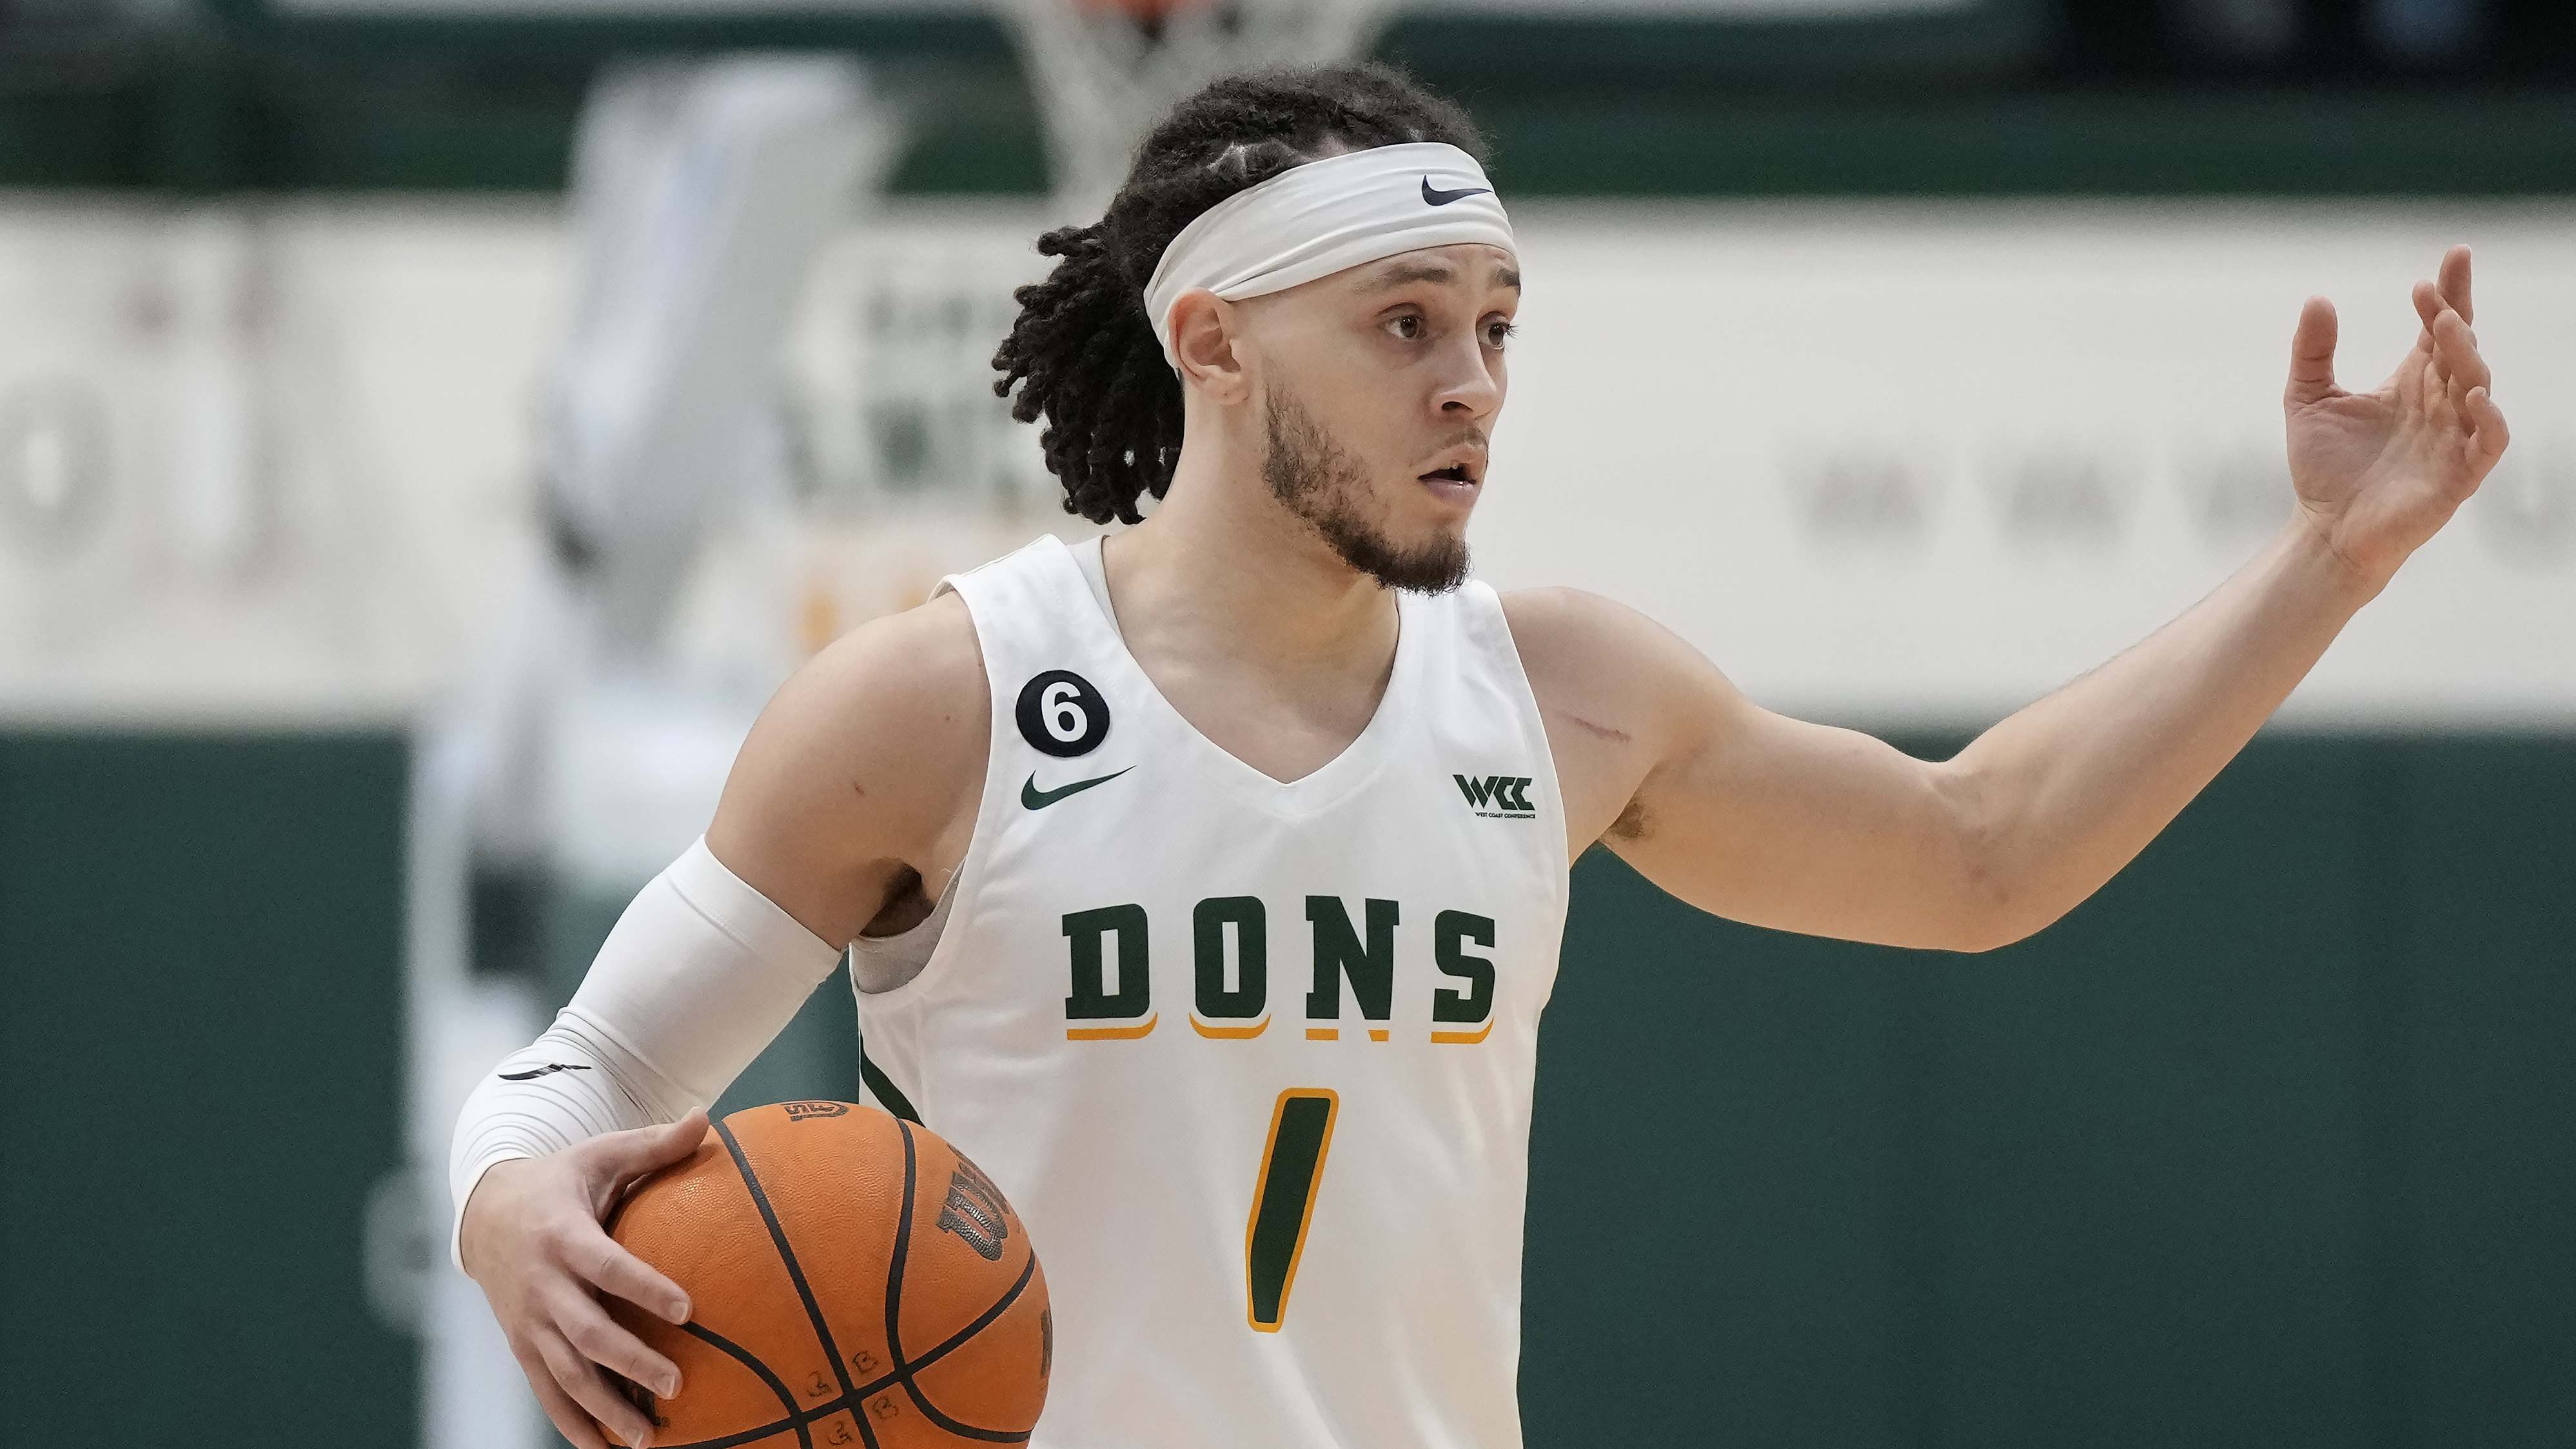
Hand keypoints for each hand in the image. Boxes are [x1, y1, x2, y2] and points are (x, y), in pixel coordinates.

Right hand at [460, 1113, 707, 1448]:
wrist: (484, 1214)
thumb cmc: (559, 1181)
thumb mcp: (599, 1155)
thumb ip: (653, 1145)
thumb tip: (706, 1117)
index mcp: (564, 1237)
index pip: (607, 1266)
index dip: (644, 1288)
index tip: (687, 1308)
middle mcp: (542, 1286)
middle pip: (586, 1332)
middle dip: (630, 1363)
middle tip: (677, 1383)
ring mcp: (528, 1323)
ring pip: (565, 1374)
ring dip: (606, 1409)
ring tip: (650, 1436)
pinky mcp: (522, 1347)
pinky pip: (546, 1393)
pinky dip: (574, 1424)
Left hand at [2282, 244, 2509, 590]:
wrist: (2325, 531)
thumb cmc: (2324, 468)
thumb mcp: (2306, 399)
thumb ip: (2312, 352)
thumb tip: (2317, 297)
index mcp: (2412, 382)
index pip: (2440, 328)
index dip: (2451, 292)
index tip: (2455, 255)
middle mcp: (2440, 404)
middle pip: (2459, 350)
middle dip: (2450, 319)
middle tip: (2432, 296)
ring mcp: (2453, 439)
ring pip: (2477, 386)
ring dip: (2465, 355)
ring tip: (2445, 326)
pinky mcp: (2459, 477)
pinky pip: (2488, 442)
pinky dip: (2487, 419)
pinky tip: (2472, 396)